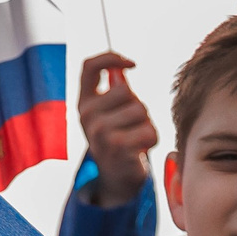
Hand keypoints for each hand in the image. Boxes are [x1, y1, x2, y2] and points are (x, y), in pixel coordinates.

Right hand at [76, 52, 159, 205]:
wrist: (116, 177)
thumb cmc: (119, 138)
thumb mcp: (111, 113)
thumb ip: (115, 89)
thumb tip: (122, 67)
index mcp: (84, 102)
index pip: (89, 66)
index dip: (111, 57)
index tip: (132, 64)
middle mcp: (87, 115)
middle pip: (126, 91)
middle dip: (139, 106)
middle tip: (132, 125)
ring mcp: (99, 131)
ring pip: (141, 111)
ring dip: (147, 124)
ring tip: (136, 137)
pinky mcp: (116, 147)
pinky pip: (149, 131)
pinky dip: (152, 139)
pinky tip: (141, 148)